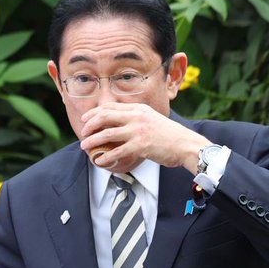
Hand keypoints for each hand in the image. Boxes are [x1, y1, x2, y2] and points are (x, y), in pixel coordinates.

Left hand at [79, 102, 209, 172]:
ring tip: (85, 146)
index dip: (95, 112)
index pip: (111, 107)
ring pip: (107, 133)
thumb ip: (137, 118)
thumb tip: (121, 122)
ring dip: (93, 140)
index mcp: (138, 108)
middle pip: (105, 116)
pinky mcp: (140, 145)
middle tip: (82, 131)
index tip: (85, 119)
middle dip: (90, 124)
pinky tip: (99, 161)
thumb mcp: (152, 118)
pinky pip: (117, 151)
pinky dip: (106, 156)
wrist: (186, 145)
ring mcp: (137, 130)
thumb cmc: (170, 135)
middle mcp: (136, 116)